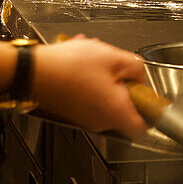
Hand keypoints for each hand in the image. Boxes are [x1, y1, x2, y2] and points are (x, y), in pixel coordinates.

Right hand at [32, 37, 149, 137]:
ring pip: (107, 99)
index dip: (151, 112)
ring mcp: (86, 118)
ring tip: (94, 62)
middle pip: (125, 108)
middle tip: (116, 69)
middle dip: (123, 85)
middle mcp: (102, 121)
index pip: (145, 126)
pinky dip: (91, 81)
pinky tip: (82, 65)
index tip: (149, 97)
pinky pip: (91, 97)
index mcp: (116, 111)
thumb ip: (136, 68)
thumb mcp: (113, 57)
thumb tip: (139, 77)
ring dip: (105, 79)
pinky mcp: (74, 111)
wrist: (32, 72)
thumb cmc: (68, 67)